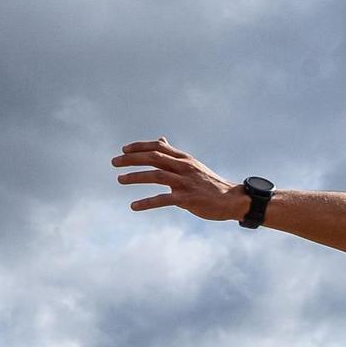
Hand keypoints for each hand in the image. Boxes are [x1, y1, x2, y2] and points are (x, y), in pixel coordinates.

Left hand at [113, 138, 246, 220]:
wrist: (231, 199)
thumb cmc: (209, 184)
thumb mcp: (191, 165)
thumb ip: (173, 154)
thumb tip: (160, 140)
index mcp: (184, 158)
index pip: (158, 147)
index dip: (139, 146)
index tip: (123, 150)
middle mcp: (183, 167)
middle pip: (154, 157)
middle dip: (132, 159)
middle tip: (114, 162)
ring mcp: (185, 183)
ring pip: (156, 175)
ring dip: (136, 177)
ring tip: (119, 180)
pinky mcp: (187, 199)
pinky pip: (163, 199)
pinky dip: (147, 202)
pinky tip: (133, 206)